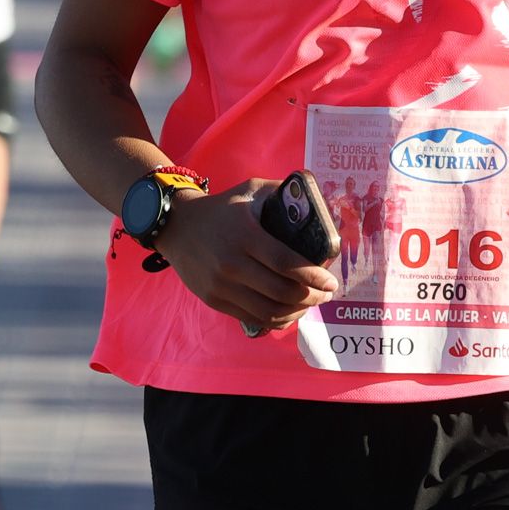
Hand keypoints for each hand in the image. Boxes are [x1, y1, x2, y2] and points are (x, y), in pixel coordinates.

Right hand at [157, 178, 338, 330]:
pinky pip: (252, 318)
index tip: (331, 282)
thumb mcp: (251, 189)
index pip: (286, 263)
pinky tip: (289, 312)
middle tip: (326, 294)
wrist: (177, 227)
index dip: (313, 276)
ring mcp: (221, 285)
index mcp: (245, 235)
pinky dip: (276, 319)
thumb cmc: (222, 207)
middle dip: (311, 297)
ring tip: (311, 304)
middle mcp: (232, 264)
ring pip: (269, 311)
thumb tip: (315, 201)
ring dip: (297, 312)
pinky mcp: (215, 300)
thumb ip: (282, 191)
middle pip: (281, 291)